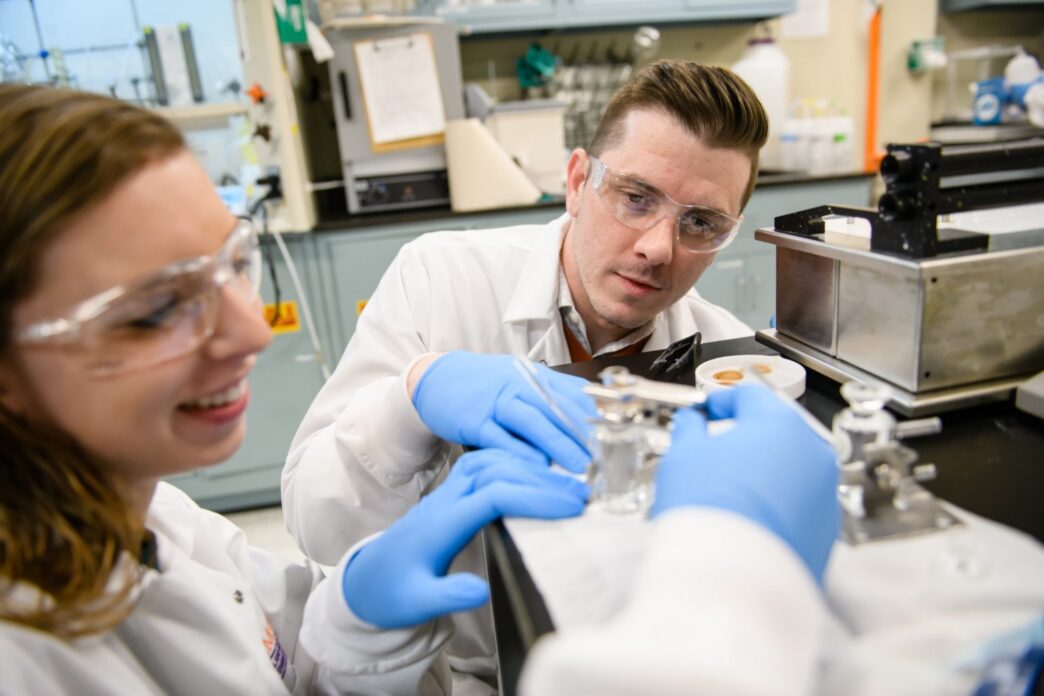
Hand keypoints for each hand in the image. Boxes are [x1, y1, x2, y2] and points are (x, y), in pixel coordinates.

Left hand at [342, 449, 589, 628]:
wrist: (367, 579)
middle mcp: (445, 500)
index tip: (569, 508)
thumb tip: (480, 591)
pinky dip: (513, 463)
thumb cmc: (393, 593)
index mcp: (440, 524)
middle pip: (496, 471)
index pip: (493, 496)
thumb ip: (446, 597)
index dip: (533, 497)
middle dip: (541, 480)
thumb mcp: (416, 603)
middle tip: (582, 496)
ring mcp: (447, 493)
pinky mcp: (451, 493)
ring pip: (491, 462)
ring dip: (529, 468)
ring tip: (566, 486)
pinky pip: (484, 464)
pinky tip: (535, 476)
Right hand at [412, 352, 595, 472]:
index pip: (571, 393)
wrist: (435, 377)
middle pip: (556, 407)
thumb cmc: (483, 384)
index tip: (615, 435)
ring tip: (578, 466)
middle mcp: (516, 384)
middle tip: (605, 457)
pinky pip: (499, 438)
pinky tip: (537, 467)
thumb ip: (551, 396)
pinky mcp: (474, 420)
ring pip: (532, 422)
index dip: (595, 415)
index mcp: (533, 375)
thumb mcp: (519, 381)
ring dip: (558, 445)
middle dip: (582, 434)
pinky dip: (519, 452)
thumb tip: (589, 415)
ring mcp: (494, 401)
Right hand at [651, 385, 838, 581]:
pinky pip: (798, 504)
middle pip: (776, 431)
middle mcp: (813, 452)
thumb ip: (690, 430)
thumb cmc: (709, 510)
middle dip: (746, 437)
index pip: (750, 395)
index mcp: (780, 423)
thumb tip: (692, 424)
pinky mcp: (825, 529)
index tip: (706, 411)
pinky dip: (776, 503)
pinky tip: (747, 517)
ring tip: (728, 490)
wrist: (734, 578)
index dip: (722, 401)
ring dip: (763, 471)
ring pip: (791, 469)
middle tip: (715, 450)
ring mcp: (824, 492)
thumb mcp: (684, 457)